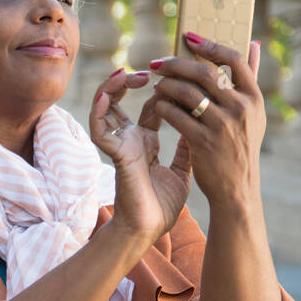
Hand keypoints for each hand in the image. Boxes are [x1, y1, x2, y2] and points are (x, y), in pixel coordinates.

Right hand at [89, 65, 192, 247]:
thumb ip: (188, 150)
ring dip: (111, 89)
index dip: (162, 89)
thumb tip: (201, 129)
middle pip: (123, 101)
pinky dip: (99, 113)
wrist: (148, 231)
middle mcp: (130, 140)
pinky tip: (105, 97)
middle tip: (150, 70)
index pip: (151, 107)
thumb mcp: (182, 172)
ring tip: (124, 74)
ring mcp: (120, 146)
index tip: (177, 76)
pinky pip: (100, 130)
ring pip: (105, 109)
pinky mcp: (115, 156)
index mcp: (146, 143)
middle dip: (131, 81)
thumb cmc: (160, 207)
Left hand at [138, 34, 265, 207]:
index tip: (189, 37)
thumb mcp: (254, 114)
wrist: (237, 190)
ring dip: (167, 85)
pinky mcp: (204, 143)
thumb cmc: (241, 147)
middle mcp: (241, 109)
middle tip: (159, 62)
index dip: (210, 45)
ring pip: (188, 94)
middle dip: (177, 64)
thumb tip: (253, 42)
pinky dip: (164, 107)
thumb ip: (251, 78)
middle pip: (206, 73)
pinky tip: (156, 105)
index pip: (234, 59)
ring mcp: (223, 126)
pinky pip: (177, 117)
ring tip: (156, 84)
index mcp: (254, 98)